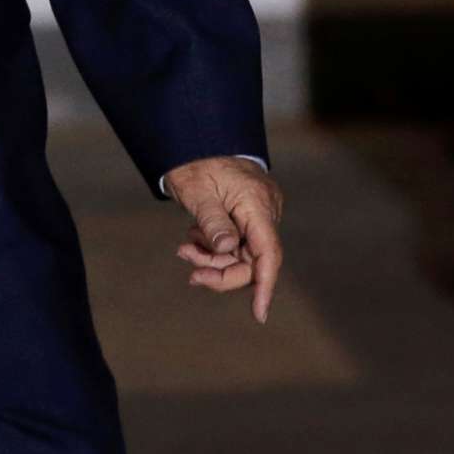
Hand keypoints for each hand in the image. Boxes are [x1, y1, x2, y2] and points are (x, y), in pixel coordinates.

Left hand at [160, 155, 283, 323]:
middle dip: (220, 270)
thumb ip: (213, 222)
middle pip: (252, 260)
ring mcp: (258, 214)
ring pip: (241, 254)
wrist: (196, 139)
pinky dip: (215, 247)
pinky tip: (195, 236)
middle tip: (190, 269)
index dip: (265, 286)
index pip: (268, 253)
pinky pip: (236, 243)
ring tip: (185, 247)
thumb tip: (227, 251)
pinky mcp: (249, 215)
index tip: (259, 314)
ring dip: (213, 258)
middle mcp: (264, 211)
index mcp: (257, 204)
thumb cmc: (195, 163)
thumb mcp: (198, 192)